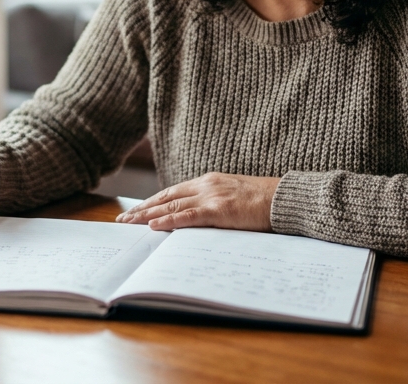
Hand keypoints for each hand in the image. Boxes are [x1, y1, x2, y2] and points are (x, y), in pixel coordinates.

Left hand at [115, 172, 279, 231]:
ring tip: (128, 224)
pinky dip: (168, 221)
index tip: (135, 211)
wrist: (285, 198)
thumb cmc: (264, 201)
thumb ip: (215, 203)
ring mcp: (212, 196)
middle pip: (166, 197)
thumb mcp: (234, 197)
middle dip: (142, 209)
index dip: (151, 202)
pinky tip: (153, 226)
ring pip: (171, 206)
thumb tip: (199, 218)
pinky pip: (188, 216)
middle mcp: (206, 185)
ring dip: (147, 216)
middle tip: (122, 219)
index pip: (173, 192)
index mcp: (209, 181)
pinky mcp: (219, 210)